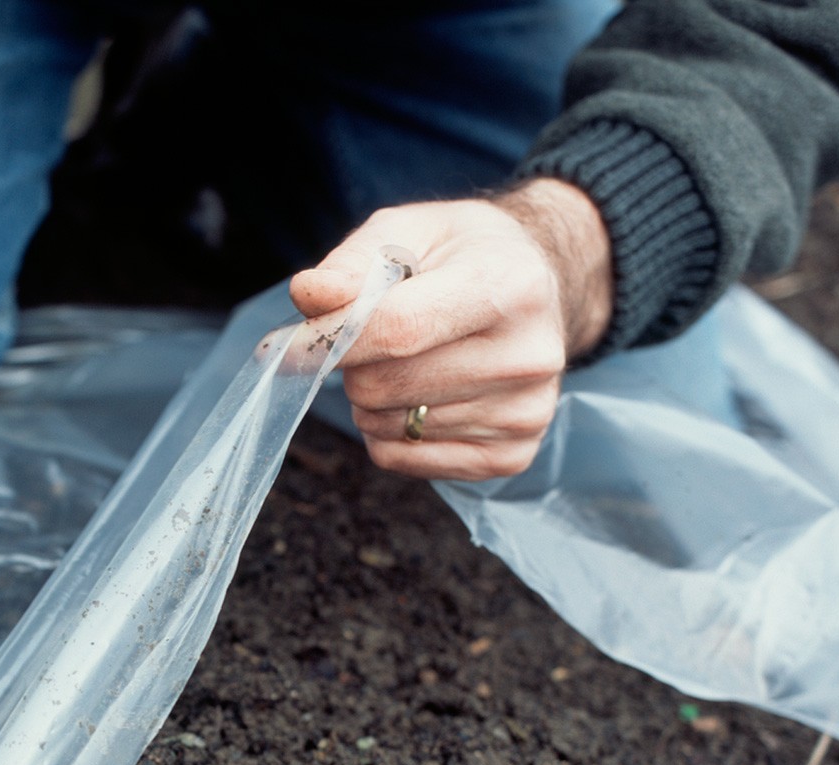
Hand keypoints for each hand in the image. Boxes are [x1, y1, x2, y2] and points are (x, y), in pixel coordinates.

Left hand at [289, 177, 612, 480]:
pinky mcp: (512, 455)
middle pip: (384, 385)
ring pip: (387, 426)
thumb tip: (308, 295)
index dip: (333, 338)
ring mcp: (525, 412)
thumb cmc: (462, 256)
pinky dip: (389, 433)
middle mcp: (528, 356)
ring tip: (408, 362)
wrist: (539, 286)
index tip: (299, 341)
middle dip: (355, 365)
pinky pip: (403, 459)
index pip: (398, 329)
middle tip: (374, 340)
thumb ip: (354, 262)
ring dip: (372, 399)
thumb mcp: (411, 231)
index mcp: (510, 286)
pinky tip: (421, 397)